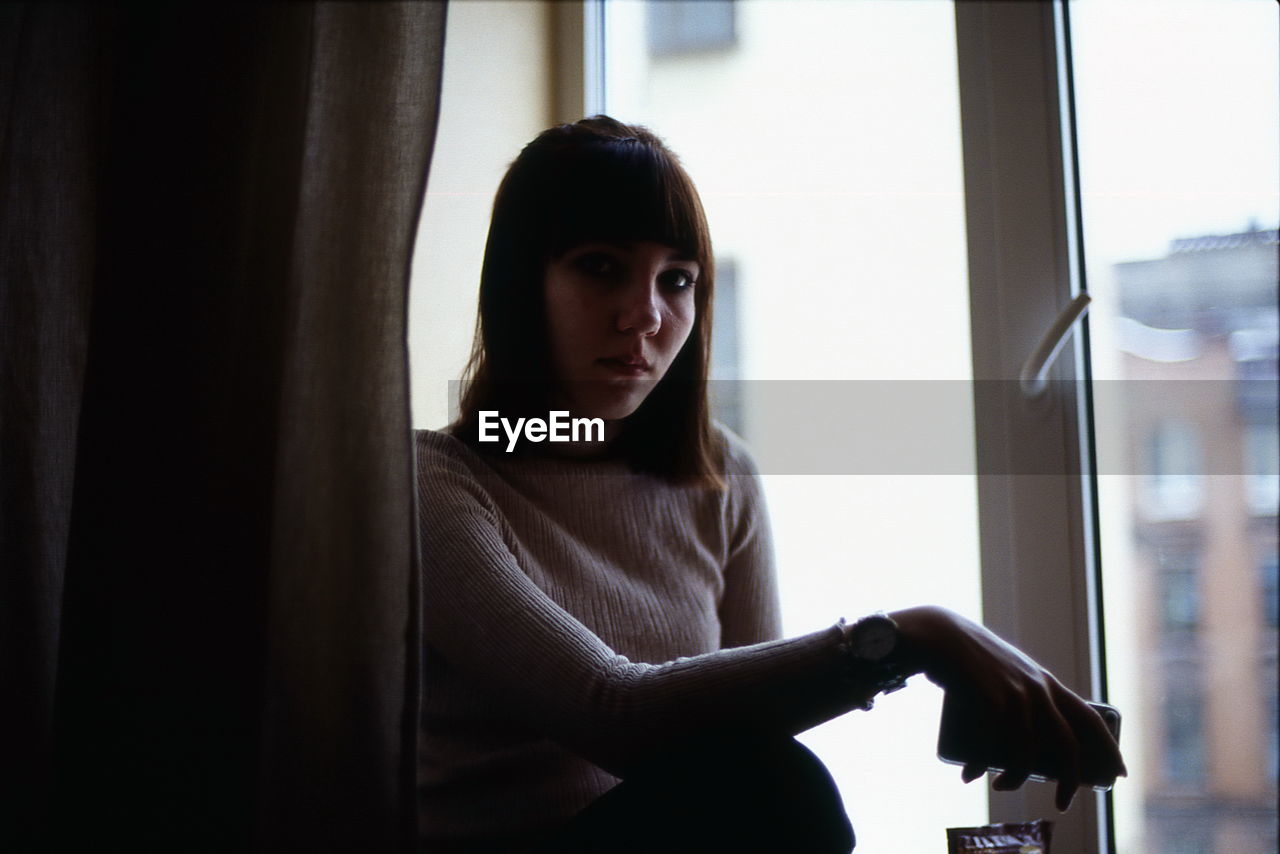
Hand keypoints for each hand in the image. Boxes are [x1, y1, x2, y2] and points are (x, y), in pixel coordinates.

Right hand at [889, 605, 1126, 810]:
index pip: (1090, 718)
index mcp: (1047, 683)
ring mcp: (1015, 693)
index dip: (1109, 748)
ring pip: (1027, 750)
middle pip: (1067, 743)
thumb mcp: (1005, 673)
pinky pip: (992, 743)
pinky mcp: (991, 697)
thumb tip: (1015, 742)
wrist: (940, 635)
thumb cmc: (971, 660)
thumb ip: (1017, 698)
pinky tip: (973, 774)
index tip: (1118, 774)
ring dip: (1016, 778)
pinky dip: (982, 763)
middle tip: (1063, 804)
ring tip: (1002, 787)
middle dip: (1071, 780)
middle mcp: (1038, 689)